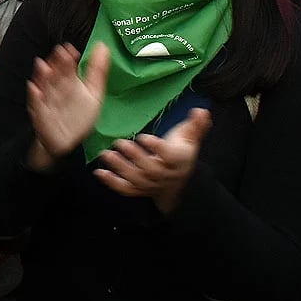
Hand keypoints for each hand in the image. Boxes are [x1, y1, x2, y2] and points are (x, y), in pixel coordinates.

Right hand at [25, 43, 109, 170]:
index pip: (68, 66)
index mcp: (69, 82)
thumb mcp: (94, 93)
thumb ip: (97, 71)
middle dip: (56, 63)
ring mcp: (47, 100)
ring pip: (43, 85)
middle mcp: (56, 88)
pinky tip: (34, 89)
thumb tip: (103, 47)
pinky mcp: (40, 113)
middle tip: (60, 53)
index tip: (71, 49)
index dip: (68, 57)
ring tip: (43, 66)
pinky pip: (36, 104)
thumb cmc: (79, 117)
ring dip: (42, 76)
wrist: (66, 142)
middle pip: (55, 73)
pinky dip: (34, 96)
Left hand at [95, 108, 211, 213]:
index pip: (170, 156)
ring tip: (106, 154)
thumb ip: (196, 125)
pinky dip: (112, 182)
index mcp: (179, 160)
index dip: (158, 148)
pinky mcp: (139, 190)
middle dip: (135, 157)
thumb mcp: (190, 138)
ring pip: (136, 180)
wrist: (177, 182)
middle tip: (120, 143)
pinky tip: (99, 172)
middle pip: (151, 170)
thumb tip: (201, 110)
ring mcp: (151, 185)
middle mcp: (165, 175)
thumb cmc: (181, 153)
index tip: (144, 137)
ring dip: (120, 168)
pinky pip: (126, 190)